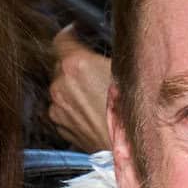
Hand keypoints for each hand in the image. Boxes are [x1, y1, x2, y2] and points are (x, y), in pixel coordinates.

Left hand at [49, 28, 114, 154]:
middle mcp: (60, 84)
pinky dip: (72, 106)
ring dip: (73, 87)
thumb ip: (103, 57)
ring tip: (95, 96)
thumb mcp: (124, 73)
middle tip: (94, 70)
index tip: (78, 34)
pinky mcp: (59, 125)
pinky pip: (62, 107)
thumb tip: (99, 47)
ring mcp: (57, 106)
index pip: (61, 39)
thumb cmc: (130, 113)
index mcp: (75, 64)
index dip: (71, 34)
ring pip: (61, 88)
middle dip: (75, 64)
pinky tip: (91, 111)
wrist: (126, 153)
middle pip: (60, 64)